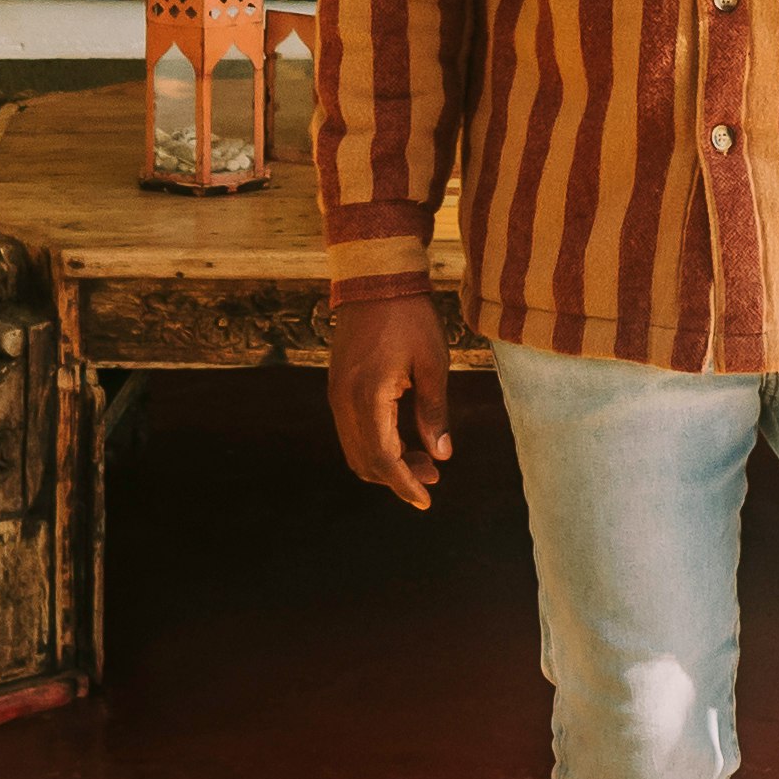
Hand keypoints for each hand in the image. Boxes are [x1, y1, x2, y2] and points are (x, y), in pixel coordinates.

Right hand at [327, 283, 456, 509]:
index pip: (383, 459)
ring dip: (386, 462)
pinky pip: (351, 430)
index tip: (426, 500)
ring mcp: (336, 393)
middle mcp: (344, 400)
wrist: (375, 278)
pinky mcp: (337, 386)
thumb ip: (435, 412)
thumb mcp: (433, 363)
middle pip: (365, 461)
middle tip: (433, 476)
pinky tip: (402, 438)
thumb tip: (441, 456)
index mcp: (368, 397)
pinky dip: (375, 444)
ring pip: (355, 449)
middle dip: (398, 477)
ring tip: (423, 459)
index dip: (404, 485)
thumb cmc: (410, 317)